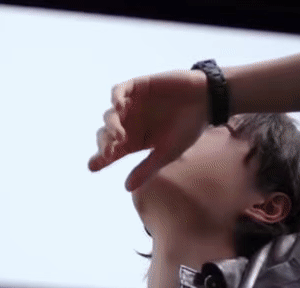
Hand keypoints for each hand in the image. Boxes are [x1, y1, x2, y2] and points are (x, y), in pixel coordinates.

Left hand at [88, 69, 208, 191]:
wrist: (207, 101)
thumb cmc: (188, 128)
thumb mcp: (167, 152)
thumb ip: (147, 168)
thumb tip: (126, 188)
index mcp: (134, 141)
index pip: (111, 152)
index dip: (99, 159)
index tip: (92, 166)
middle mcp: (129, 123)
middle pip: (106, 135)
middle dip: (104, 144)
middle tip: (109, 153)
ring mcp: (132, 105)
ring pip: (110, 114)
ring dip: (111, 125)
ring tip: (119, 136)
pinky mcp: (138, 86)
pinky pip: (120, 90)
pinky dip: (117, 98)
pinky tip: (119, 107)